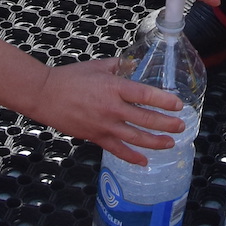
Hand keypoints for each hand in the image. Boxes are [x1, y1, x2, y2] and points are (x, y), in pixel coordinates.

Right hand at [34, 58, 186, 164]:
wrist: (45, 95)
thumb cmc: (70, 77)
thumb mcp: (97, 66)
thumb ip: (119, 66)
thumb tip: (134, 65)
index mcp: (114, 87)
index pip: (146, 95)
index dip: (164, 101)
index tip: (178, 105)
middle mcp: (112, 108)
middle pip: (145, 119)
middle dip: (166, 124)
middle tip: (181, 126)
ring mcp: (104, 125)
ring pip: (135, 138)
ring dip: (155, 142)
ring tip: (170, 143)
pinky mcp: (95, 137)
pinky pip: (117, 150)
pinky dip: (132, 157)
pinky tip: (144, 161)